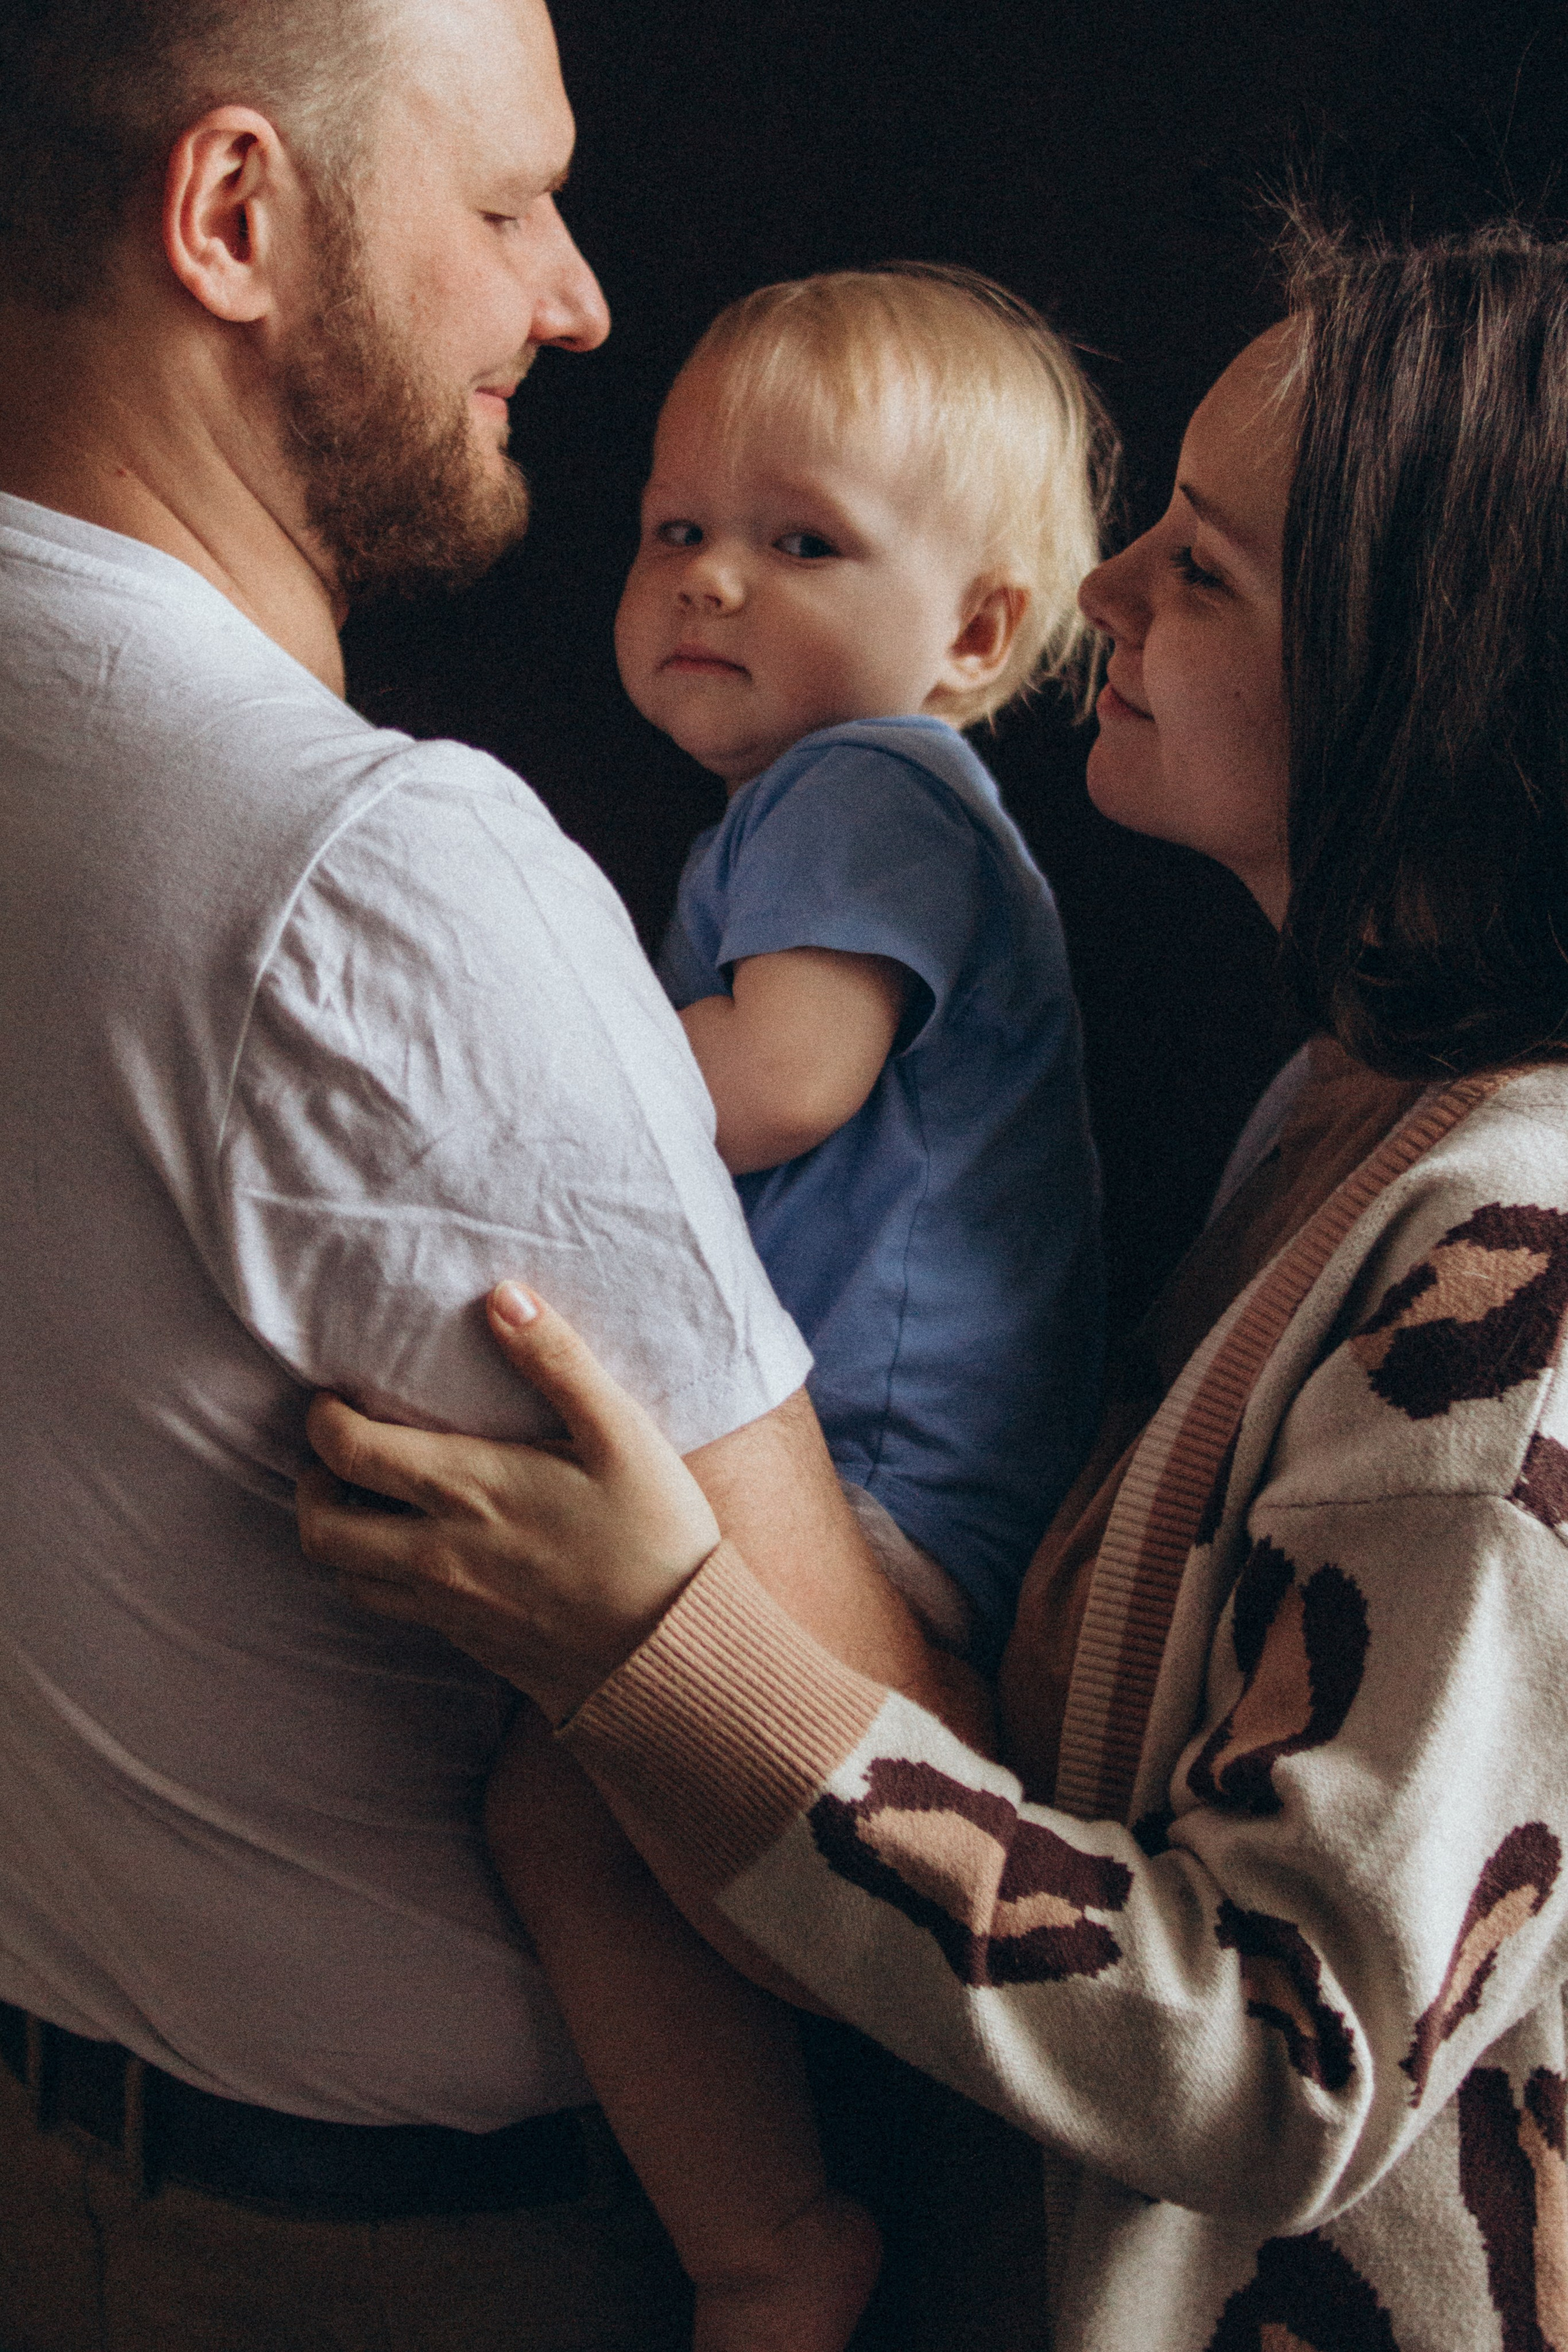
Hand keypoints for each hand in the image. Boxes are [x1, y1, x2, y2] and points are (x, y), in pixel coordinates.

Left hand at [296, 1284, 720, 1721]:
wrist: (675, 1654)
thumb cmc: (655, 1535)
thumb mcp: (621, 1434)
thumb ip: (557, 1361)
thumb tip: (503, 1296)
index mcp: (467, 1490)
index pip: (348, 1452)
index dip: (324, 1419)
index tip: (335, 1399)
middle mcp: (438, 1554)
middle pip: (320, 1528)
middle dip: (310, 1485)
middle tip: (334, 1455)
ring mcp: (448, 1607)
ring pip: (346, 1577)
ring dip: (338, 1537)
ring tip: (367, 1504)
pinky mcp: (469, 1643)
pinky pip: (392, 1610)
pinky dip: (379, 1576)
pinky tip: (420, 1553)